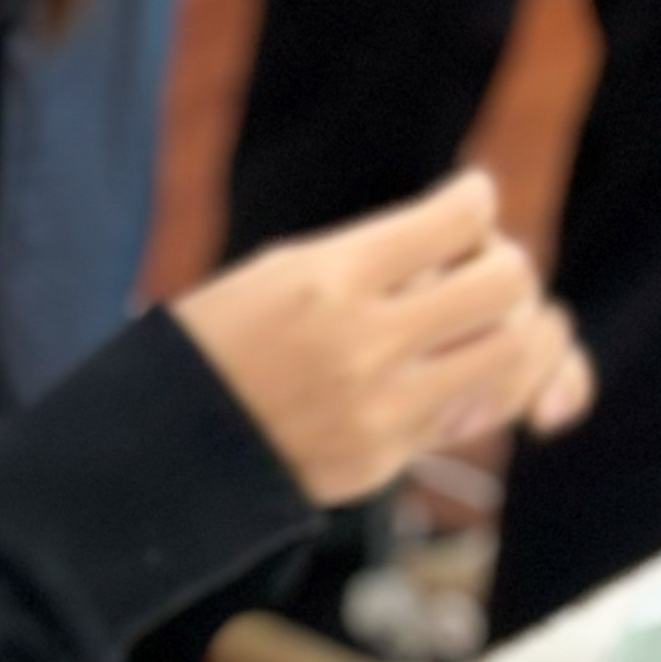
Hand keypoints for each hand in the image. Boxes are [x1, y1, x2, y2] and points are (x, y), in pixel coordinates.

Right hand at [172, 168, 595, 507]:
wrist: (149, 454)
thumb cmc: (211, 348)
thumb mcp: (275, 273)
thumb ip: (371, 255)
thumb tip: (469, 237)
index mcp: (325, 280)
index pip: (460, 218)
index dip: (476, 201)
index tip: (466, 204)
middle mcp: (361, 344)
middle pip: (507, 283)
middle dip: (503, 264)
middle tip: (473, 267)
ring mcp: (377, 411)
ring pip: (511, 353)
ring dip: (509, 327)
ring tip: (476, 322)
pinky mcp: (381, 461)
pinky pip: (465, 411)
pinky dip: (464, 382)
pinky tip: (433, 371)